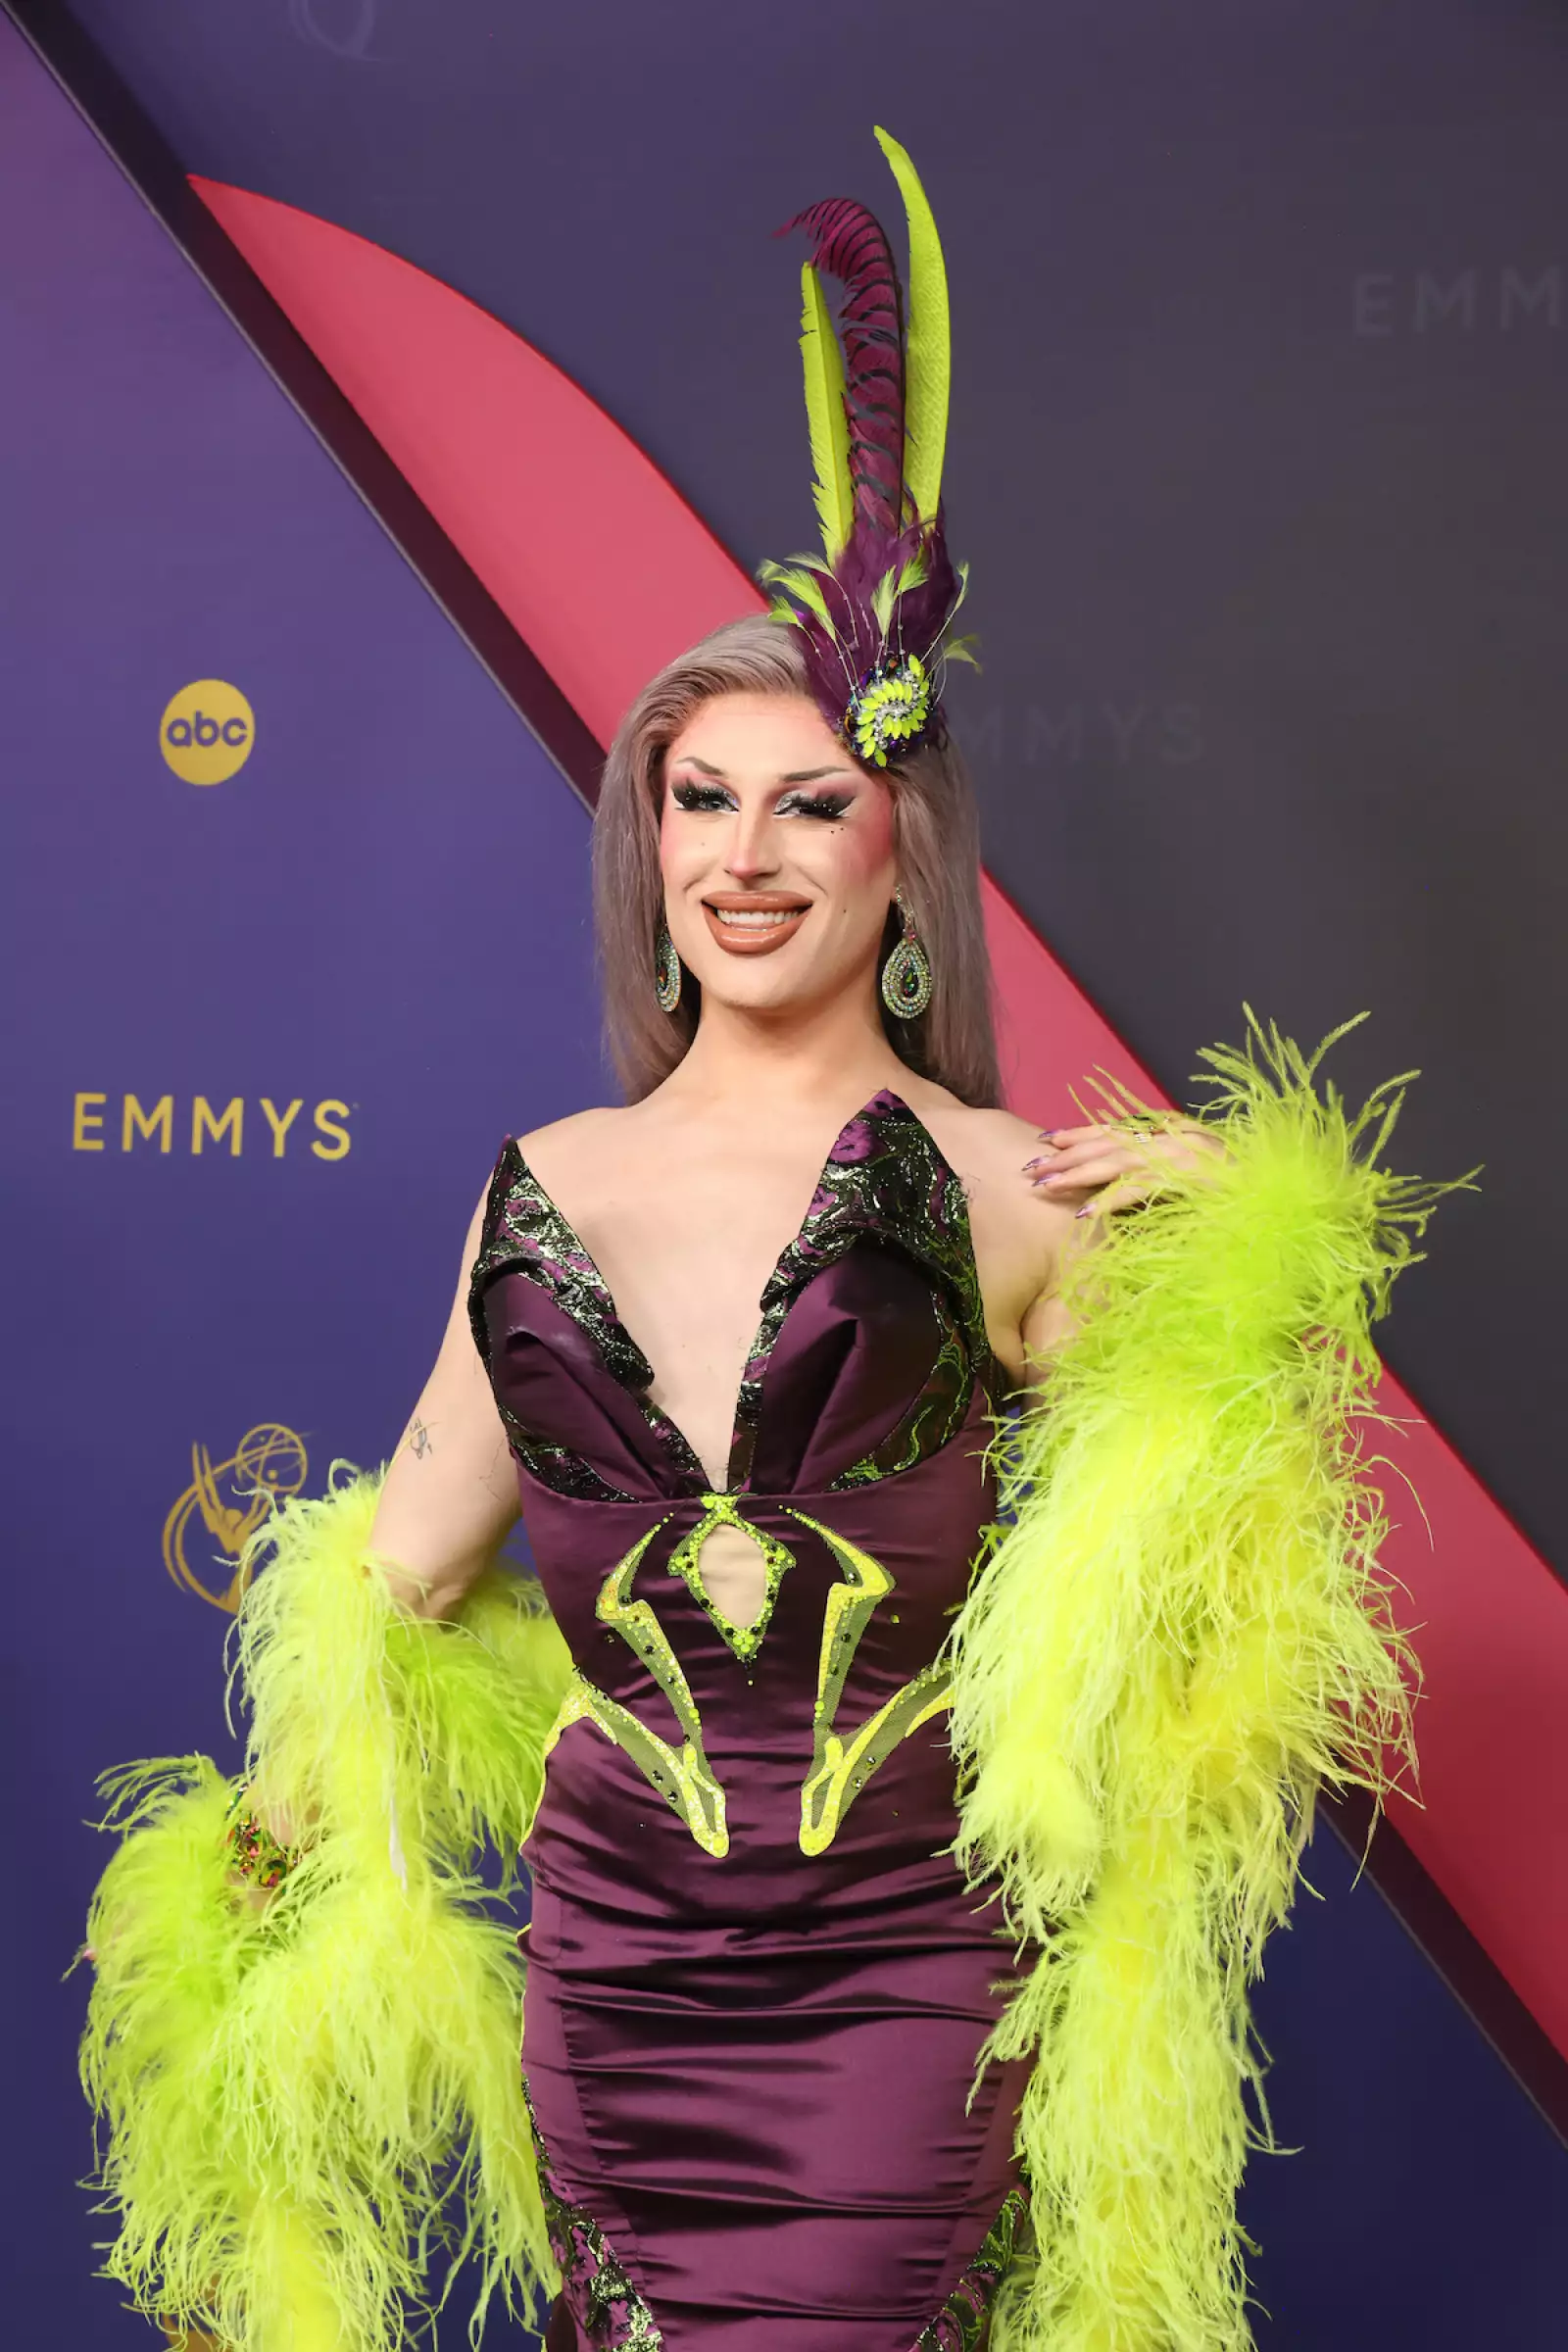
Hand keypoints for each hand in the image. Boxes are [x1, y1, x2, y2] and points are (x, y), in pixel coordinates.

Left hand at [1023, 1117, 1224, 1222]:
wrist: (1278, 1192)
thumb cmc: (1239, 1188)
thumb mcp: (1196, 1169)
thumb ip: (1162, 1167)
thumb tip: (1121, 1180)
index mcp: (1173, 1132)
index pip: (1117, 1129)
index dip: (1081, 1133)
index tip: (1047, 1139)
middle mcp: (1173, 1138)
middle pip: (1108, 1144)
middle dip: (1067, 1156)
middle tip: (1030, 1167)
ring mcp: (1180, 1156)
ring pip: (1116, 1162)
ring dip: (1077, 1175)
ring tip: (1046, 1186)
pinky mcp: (1187, 1179)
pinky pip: (1140, 1188)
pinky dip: (1110, 1198)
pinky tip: (1085, 1211)